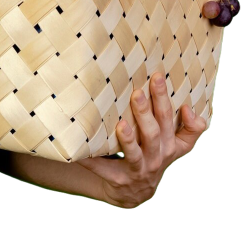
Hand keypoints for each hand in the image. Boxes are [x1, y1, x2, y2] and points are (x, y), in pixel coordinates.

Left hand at [76, 71, 206, 208]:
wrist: (135, 194)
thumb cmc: (154, 157)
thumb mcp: (177, 146)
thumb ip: (191, 129)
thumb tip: (191, 108)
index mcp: (170, 146)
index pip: (172, 121)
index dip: (169, 102)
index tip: (159, 79)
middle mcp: (156, 158)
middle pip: (153, 133)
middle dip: (145, 113)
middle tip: (136, 93)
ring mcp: (138, 170)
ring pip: (134, 154)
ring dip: (128, 140)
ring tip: (121, 125)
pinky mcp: (119, 179)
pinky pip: (104, 168)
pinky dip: (92, 161)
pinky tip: (81, 151)